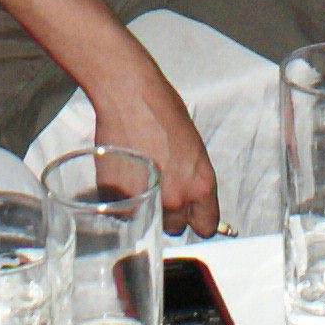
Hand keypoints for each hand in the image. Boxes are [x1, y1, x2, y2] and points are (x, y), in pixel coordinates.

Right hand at [89, 71, 221, 236]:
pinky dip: (121, 201)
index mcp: (201, 185)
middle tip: (158, 190)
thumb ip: (193, 177)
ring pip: (147, 222)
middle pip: (175, 228)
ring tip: (137, 181)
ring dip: (142, 209)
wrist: (129, 95)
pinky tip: (122, 177)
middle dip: (167, 214)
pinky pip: (122, 212)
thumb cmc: (162, 109)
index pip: (206, 226)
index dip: (196, 218)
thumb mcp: (193, 145)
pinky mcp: (117, 198)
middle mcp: (176, 199)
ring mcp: (145, 201)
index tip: (189, 213)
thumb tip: (189, 194)